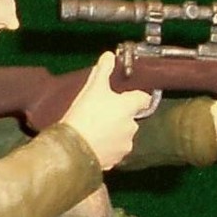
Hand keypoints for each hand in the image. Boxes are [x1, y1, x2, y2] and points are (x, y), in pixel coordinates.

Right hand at [58, 52, 153, 168]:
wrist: (74, 148)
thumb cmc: (85, 114)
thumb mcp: (92, 88)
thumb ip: (103, 70)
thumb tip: (110, 55)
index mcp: (129, 107)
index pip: (142, 99)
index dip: (135, 97)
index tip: (126, 96)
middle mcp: (132, 127)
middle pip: (130, 118)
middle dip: (120, 117)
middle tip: (101, 115)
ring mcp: (125, 145)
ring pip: (122, 136)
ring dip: (114, 134)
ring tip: (95, 132)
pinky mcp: (116, 161)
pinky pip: (114, 152)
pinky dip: (107, 149)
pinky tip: (93, 145)